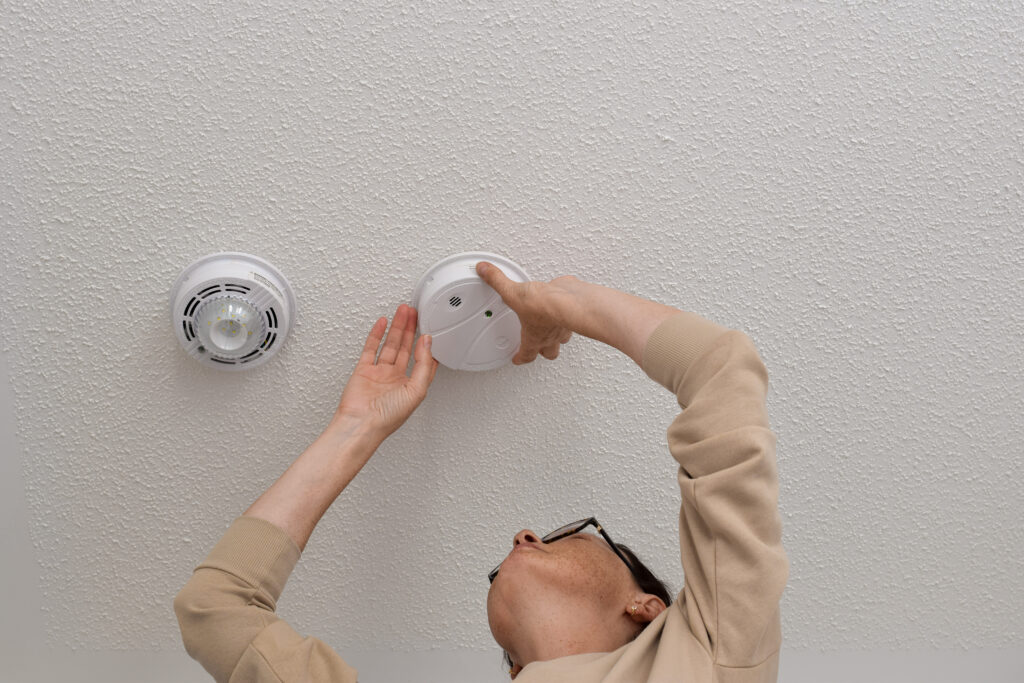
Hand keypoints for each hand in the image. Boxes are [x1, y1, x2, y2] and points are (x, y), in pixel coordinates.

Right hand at [332, 304, 438, 440]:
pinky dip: (377, 334)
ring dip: (397, 327)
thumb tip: (428, 343)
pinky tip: (383, 322)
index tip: (431, 330)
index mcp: (411, 386)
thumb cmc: (387, 418)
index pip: (423, 361)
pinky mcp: (364, 370)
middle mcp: (396, 379)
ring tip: (403, 311)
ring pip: (390, 344)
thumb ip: (424, 365)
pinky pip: (371, 347)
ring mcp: (379, 373)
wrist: (360, 424)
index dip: (428, 345)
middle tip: (416, 313)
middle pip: (406, 348)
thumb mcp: (416, 391)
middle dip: (412, 329)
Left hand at [475, 261, 575, 364]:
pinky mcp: (573, 312)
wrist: (568, 300)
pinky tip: (564, 307)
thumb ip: (497, 281)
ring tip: (552, 331)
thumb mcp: (513, 292)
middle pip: (549, 353)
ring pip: (562, 339)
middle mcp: (550, 335)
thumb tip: (484, 270)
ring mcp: (564, 327)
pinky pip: (570, 317)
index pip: (526, 354)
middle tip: (539, 350)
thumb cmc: (543, 306)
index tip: (517, 359)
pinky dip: (567, 314)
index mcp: (534, 337)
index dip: (520, 358)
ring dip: (557, 337)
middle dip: (544, 352)